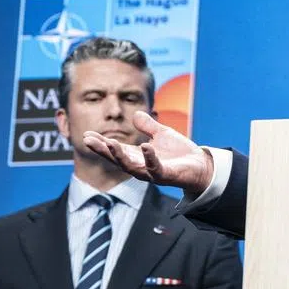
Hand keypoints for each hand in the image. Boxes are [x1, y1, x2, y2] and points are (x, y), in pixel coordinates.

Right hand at [82, 111, 214, 195]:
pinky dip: (150, 158)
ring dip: (119, 156)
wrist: (201, 165)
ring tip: (110, 144)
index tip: (86, 134)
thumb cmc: (180, 153)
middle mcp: (140, 166)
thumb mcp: (162, 134)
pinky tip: (146, 146)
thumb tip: (136, 113)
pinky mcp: (165, 176)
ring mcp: (152, 173)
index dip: (101, 143)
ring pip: (131, 167)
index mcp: (137, 156)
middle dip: (102, 150)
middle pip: (116, 159)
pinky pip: (155, 169)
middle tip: (87, 140)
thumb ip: (148, 126)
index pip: (114, 149)